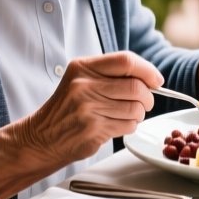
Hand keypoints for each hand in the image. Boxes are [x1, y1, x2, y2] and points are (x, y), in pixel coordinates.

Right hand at [17, 51, 162, 163]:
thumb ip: (110, 74)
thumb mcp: (80, 80)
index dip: (147, 70)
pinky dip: (130, 126)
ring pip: (135, 108)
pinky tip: (117, 125)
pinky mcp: (93, 129)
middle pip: (136, 87)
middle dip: (148, 97)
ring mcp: (88, 109)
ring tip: (126, 115)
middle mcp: (84, 86)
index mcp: (82, 67)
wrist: (41, 137)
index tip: (156, 80)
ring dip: (138, 114)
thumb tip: (151, 77)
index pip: (126, 61)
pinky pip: (128, 125)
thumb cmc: (67, 108)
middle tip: (145, 102)